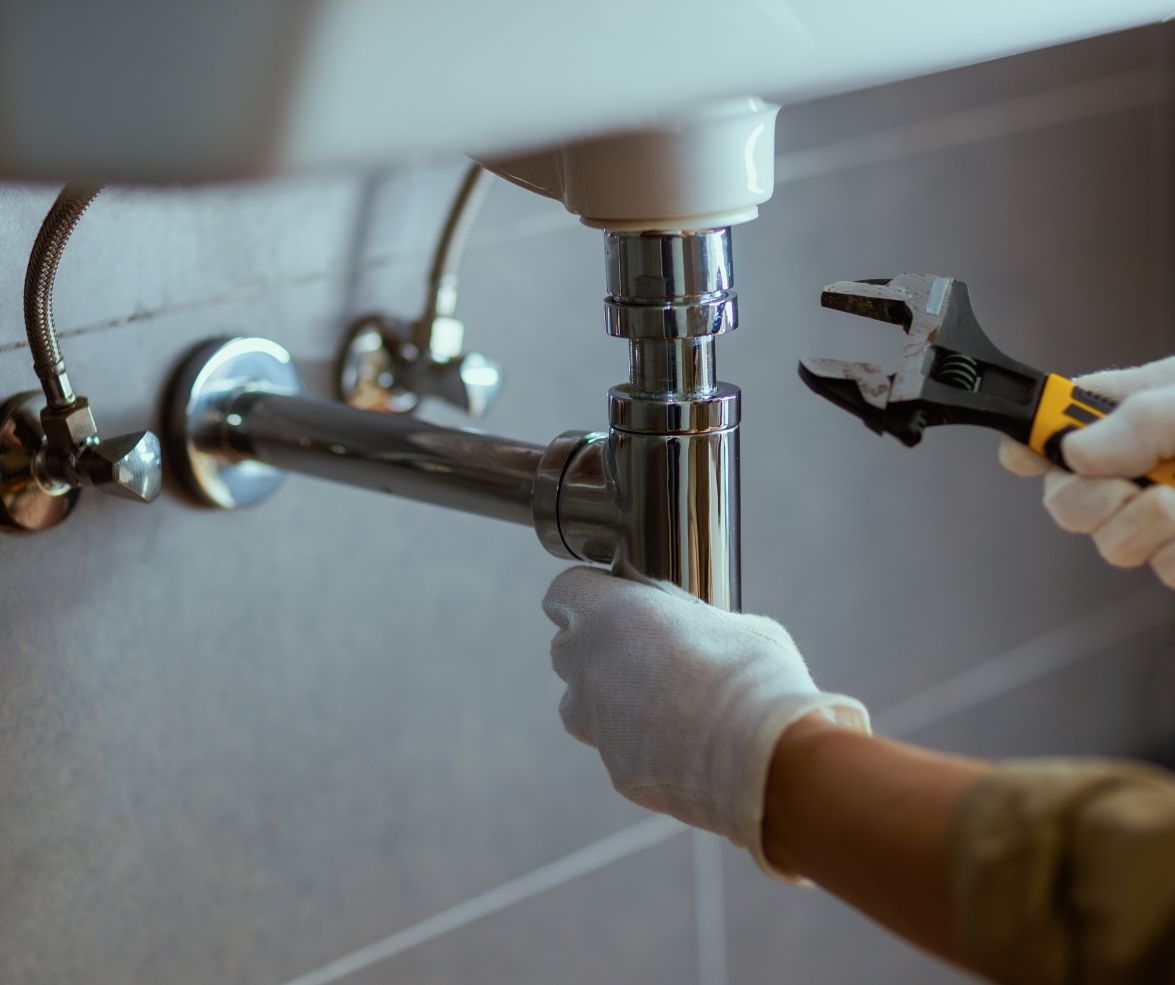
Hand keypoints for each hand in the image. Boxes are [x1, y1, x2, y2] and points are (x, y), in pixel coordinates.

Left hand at [542, 566, 868, 869]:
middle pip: (566, 649)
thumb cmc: (750, 673)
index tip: (608, 598)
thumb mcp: (731, 621)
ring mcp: (597, 725)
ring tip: (660, 700)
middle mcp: (588, 668)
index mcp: (609, 615)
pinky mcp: (618, 772)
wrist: (760, 757)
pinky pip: (617, 750)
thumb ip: (695, 623)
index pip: (564, 593)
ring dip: (606, 699)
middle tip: (641, 648)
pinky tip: (684, 745)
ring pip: (581, 705)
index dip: (585, 595)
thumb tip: (702, 633)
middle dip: (593, 647)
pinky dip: (640, 744)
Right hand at [999, 355, 1174, 587]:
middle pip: (1066, 499)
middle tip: (1125, 485)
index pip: (1050, 426)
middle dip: (1088, 498)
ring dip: (1145, 525)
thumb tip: (1073, 452)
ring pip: (1112, 543)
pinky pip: (1165, 569)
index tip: (1024, 451)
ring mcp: (1159, 516)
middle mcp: (1136, 467)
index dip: (1025, 441)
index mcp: (1128, 411)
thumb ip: (1140, 419)